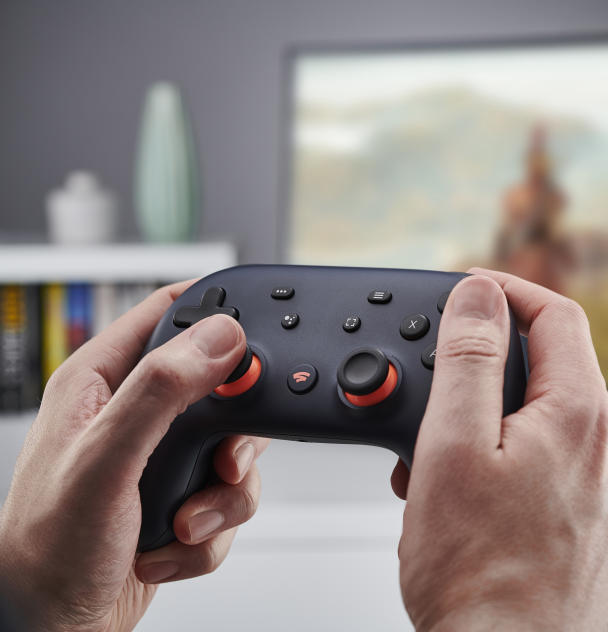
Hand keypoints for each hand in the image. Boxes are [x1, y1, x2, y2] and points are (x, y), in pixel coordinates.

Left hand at [0, 282, 268, 630]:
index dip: (219, 315)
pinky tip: (169, 545)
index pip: (171, 313)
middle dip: (235, 436)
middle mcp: (135, 414)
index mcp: (102, 380)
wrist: (52, 627)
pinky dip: (210, 534)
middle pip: (224, 389)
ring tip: (184, 522)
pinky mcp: (182, 499)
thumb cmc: (44, 548)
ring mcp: (161, 459)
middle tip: (223, 462)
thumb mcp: (104, 459)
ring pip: (237, 453)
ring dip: (223, 499)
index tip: (257, 341)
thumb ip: (160, 391)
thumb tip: (219, 337)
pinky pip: (231, 501)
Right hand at [392, 269, 607, 630]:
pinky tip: (464, 501)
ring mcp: (602, 492)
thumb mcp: (453, 447)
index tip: (468, 288)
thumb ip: (467, 358)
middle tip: (431, 389)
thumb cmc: (480, 576)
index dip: (508, 289)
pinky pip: (546, 469)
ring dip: (485, 424)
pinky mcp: (590, 527)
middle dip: (483, 368)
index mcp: (580, 416)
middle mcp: (606, 451)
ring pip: (540, 423)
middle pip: (547, 369)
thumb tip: (478, 294)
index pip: (558, 314)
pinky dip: (502, 465)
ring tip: (432, 464)